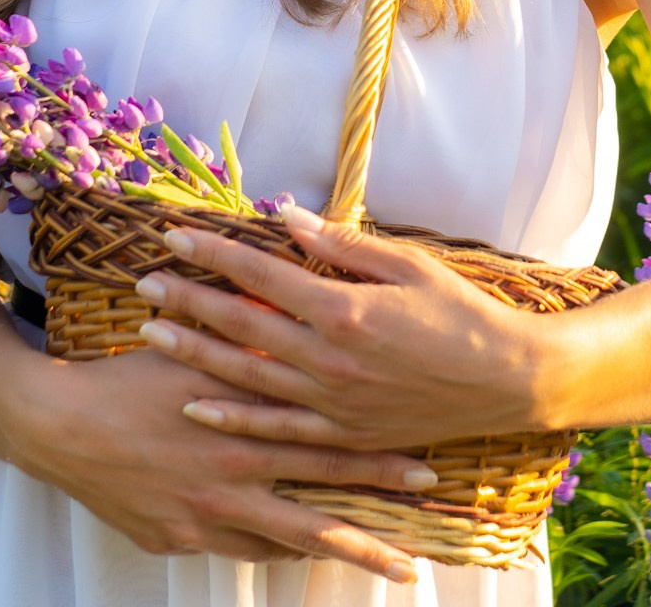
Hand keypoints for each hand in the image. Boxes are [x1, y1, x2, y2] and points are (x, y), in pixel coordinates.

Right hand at [19, 342, 436, 582]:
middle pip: (316, 519)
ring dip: (326, 554)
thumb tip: (296, 309)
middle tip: (416, 561)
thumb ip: (250, 338)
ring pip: (281, 547)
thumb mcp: (197, 350)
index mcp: (245, 432)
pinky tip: (294, 553)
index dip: (379, 464)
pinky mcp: (176, 541)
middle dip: (370, 538)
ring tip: (371, 564)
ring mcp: (203, 521)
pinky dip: (271, 553)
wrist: (56, 426)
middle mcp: (231, 485)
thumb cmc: (129, 378)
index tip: (427, 473)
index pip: (329, 453)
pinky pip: (237, 554)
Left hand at [133, 204, 555, 449]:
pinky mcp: (342, 433)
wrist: (506, 383)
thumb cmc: (462, 313)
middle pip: (239, 323)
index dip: (212, 252)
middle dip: (187, 299)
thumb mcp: (408, 264)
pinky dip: (232, 416)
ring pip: (245, 375)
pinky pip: (274, 428)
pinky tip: (195, 403)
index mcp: (343, 309)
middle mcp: (328, 358)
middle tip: (144, 282)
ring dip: (194, 351)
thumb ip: (342, 244)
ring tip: (151, 332)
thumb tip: (287, 217)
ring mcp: (332, 401)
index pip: (260, 273)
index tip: (174, 236)